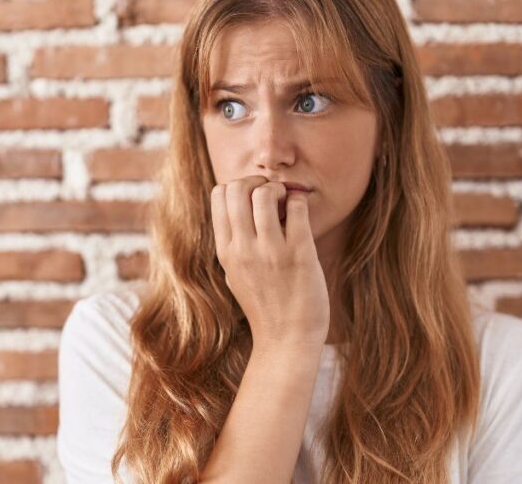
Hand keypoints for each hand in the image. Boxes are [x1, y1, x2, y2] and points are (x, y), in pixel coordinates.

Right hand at [210, 175, 329, 347]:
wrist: (287, 340)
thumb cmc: (265, 306)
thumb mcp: (234, 275)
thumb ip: (233, 245)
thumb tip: (238, 212)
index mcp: (225, 251)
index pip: (219, 195)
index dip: (238, 186)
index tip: (254, 199)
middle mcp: (243, 248)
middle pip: (237, 188)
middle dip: (257, 181)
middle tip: (273, 195)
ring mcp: (270, 251)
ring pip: (264, 192)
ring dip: (279, 189)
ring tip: (288, 204)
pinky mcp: (299, 254)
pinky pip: (297, 207)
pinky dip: (300, 201)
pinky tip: (302, 214)